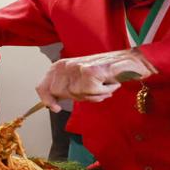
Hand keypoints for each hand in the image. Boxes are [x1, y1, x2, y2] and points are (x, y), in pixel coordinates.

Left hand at [34, 48, 155, 111]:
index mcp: (60, 66)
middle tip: (95, 89)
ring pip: (77, 96)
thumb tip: (51, 103)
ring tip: (103, 85)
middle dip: (79, 97)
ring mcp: (76, 68)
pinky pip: (92, 94)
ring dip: (92, 95)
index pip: (43, 86)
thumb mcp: (78, 79)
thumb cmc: (104, 71)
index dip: (47, 100)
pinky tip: (109, 83)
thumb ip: (65, 88)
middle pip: (61, 94)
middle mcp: (66, 65)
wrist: (127, 61)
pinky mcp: (89, 72)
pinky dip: (103, 92)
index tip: (56, 108)